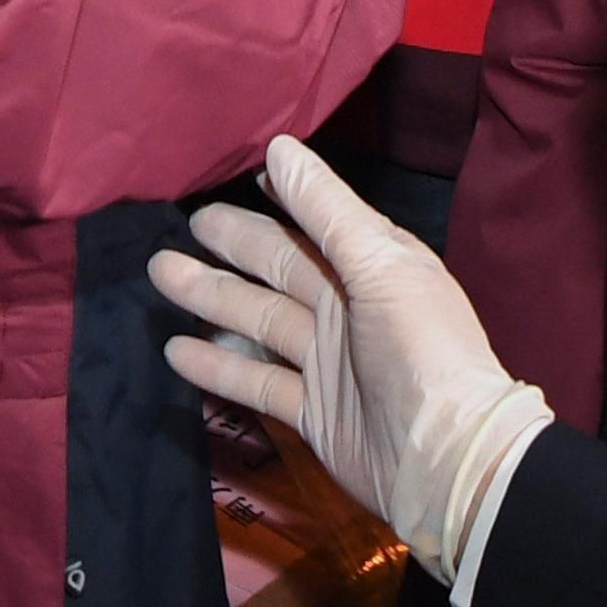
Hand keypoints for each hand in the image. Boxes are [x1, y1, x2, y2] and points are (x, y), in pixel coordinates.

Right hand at [151, 136, 553, 586]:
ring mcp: (327, 361)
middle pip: (278, 267)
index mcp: (374, 265)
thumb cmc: (421, 349)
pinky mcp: (311, 410)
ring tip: (160, 274)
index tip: (240, 174)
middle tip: (177, 229)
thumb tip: (279, 146)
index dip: (283, 199)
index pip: (317, 222)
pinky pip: (256, 380)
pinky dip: (217, 366)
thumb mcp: (379, 266)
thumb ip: (326, 209)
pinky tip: (175, 350)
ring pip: (258, 319)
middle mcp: (348, 307)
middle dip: (231, 245)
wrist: (445, 460)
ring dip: (211, 298)